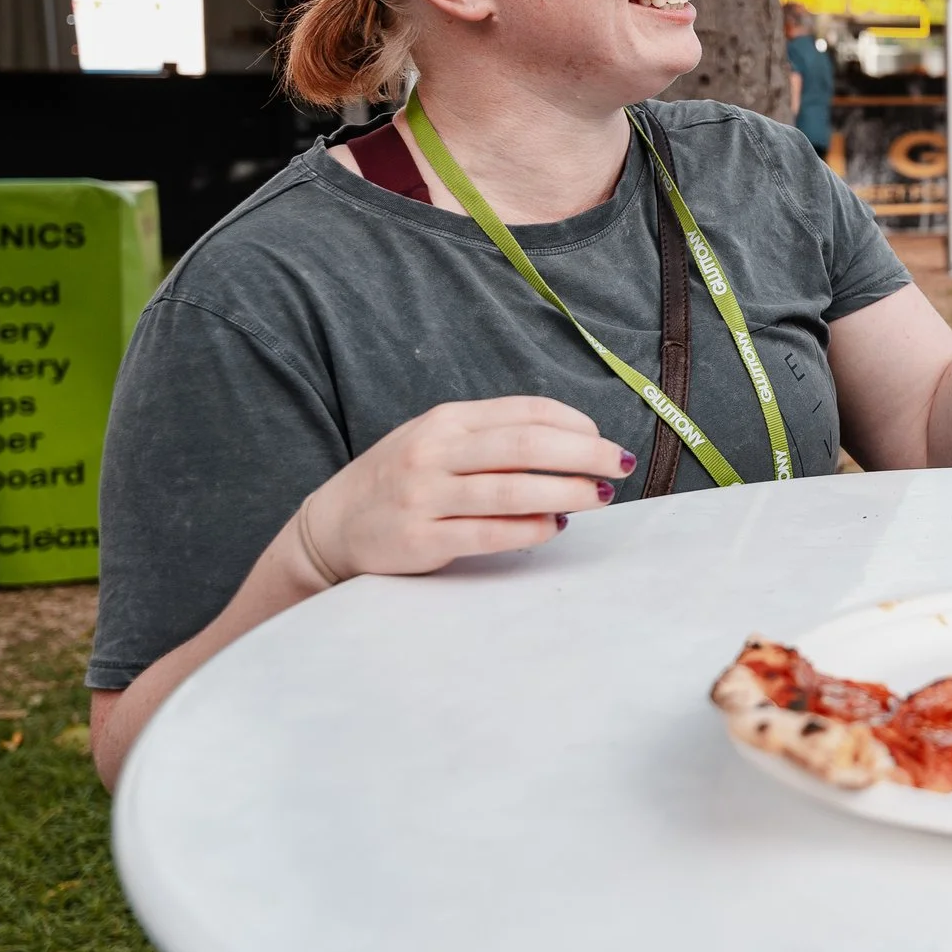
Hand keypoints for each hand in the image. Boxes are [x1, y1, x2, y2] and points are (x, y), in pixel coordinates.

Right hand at [300, 397, 629, 580]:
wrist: (331, 527)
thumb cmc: (403, 480)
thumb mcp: (440, 442)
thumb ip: (495, 439)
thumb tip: (574, 445)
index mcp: (447, 421)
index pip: (526, 411)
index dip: (575, 423)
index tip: (603, 439)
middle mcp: (435, 452)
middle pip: (526, 445)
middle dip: (584, 454)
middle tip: (621, 465)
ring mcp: (426, 496)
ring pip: (512, 489)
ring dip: (567, 492)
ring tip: (599, 497)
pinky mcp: (421, 539)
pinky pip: (489, 532)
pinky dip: (531, 528)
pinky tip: (555, 526)